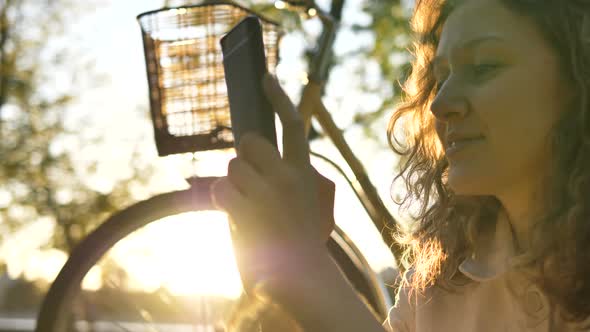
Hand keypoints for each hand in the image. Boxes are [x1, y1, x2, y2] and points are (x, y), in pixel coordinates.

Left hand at [210, 73, 334, 290]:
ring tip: (249, 209)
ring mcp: (269, 193)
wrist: (303, 277)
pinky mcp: (248, 209)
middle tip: (249, 178)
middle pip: (250, 142)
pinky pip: (221, 190)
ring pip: (232, 167)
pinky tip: (241, 219)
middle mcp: (289, 177)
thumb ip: (284, 176)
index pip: (292, 125)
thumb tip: (250, 155)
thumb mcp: (302, 201)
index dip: (278, 98)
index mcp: (305, 173)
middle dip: (244, 156)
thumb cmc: (299, 240)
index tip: (263, 77)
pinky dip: (224, 203)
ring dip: (233, 186)